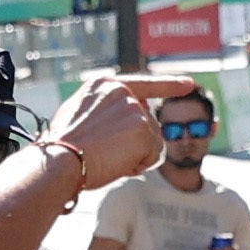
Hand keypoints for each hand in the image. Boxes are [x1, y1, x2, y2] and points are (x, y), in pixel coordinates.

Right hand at [41, 72, 199, 190]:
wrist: (61, 160)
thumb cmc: (63, 147)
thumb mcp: (79, 116)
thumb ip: (104, 111)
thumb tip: (123, 122)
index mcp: (104, 85)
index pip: (144, 84)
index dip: (169, 85)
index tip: (189, 84)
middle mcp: (123, 93)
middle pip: (147, 122)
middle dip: (135, 143)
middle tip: (105, 152)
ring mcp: (135, 110)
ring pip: (152, 140)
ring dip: (136, 155)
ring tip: (107, 157)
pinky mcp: (144, 129)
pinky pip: (153, 155)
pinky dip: (139, 165)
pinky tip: (117, 162)